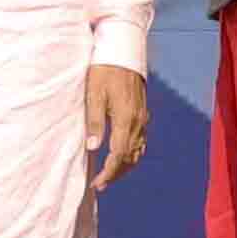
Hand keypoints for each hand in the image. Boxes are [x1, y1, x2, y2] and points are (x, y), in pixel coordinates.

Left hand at [83, 64, 148, 191]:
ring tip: (110, 175)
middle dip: (116, 174)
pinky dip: (132, 154)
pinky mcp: (142, 113)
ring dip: (125, 166)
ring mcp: (142, 118)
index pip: (119, 154)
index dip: (109, 172)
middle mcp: (138, 121)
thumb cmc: (104, 71)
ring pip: (138, 151)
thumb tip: (94, 148)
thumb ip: (94, 122)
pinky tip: (122, 156)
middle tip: (100, 185)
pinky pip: (141, 141)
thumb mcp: (94, 95)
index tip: (97, 184)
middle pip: (131, 157)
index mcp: (125, 118)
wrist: (123, 52)